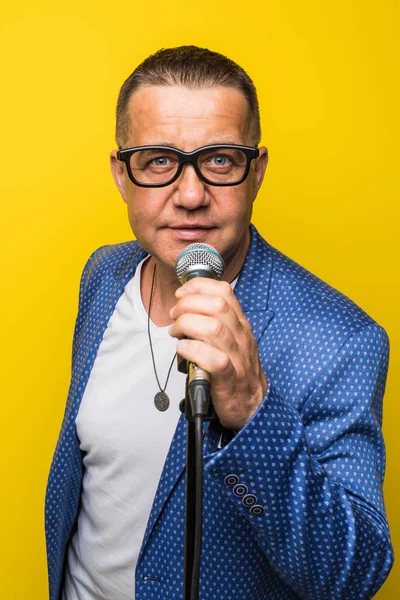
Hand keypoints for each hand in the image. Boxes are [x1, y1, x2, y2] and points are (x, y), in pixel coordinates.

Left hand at [168, 278, 267, 430]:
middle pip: (217, 306)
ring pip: (214, 329)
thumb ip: (214, 321)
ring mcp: (237, 356)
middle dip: (189, 305)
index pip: (224, 291)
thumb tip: (185, 306)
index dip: (198, 287)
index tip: (181, 294)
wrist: (252, 404)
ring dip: (187, 325)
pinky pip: (214, 359)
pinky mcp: (229, 378)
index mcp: (240, 324)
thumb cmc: (236, 370)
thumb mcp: (230, 339)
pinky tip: (183, 349)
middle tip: (175, 315)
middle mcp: (240, 336)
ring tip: (175, 332)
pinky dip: (194, 351)